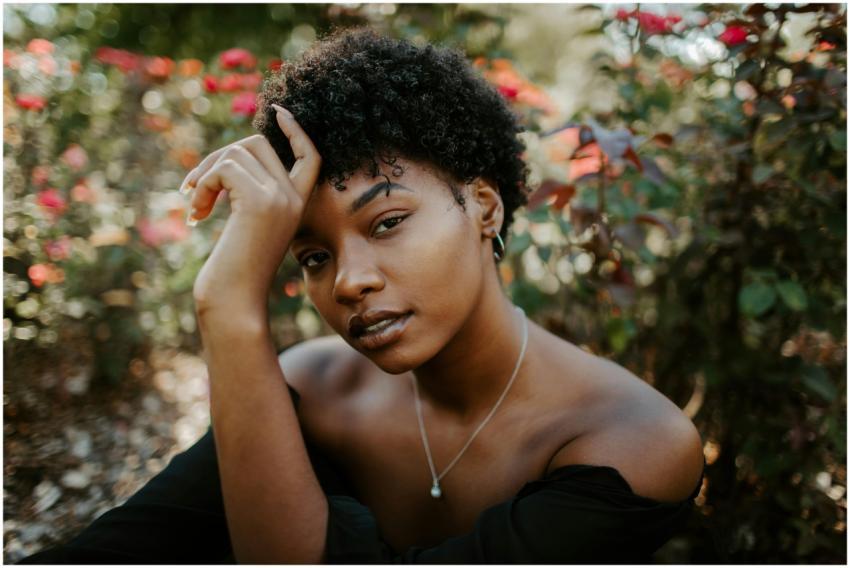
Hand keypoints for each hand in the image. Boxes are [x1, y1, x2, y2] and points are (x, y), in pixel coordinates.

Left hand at [180, 105, 320, 315]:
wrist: (234, 300)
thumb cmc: (234, 271)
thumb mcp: (248, 225)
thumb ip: (250, 192)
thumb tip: (233, 156)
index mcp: (297, 204)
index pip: (310, 155)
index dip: (296, 131)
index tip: (278, 112)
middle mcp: (293, 197)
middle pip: (257, 144)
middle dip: (218, 157)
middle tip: (194, 188)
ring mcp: (280, 198)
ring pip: (236, 153)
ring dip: (204, 175)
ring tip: (194, 208)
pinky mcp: (259, 202)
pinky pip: (224, 169)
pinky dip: (202, 185)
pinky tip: (196, 214)